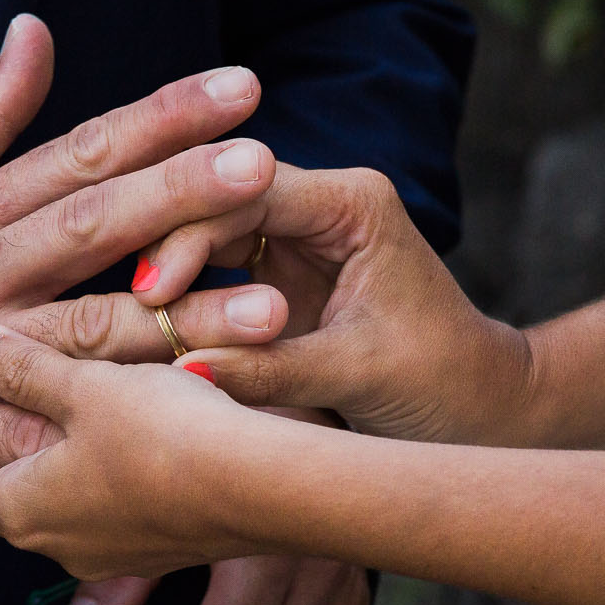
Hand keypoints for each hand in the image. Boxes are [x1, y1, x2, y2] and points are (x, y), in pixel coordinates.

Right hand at [0, 15, 279, 498]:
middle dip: (183, 193)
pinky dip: (110, 430)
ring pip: (88, 331)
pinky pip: (44, 431)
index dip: (163, 118)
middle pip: (94, 227)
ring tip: (272, 308)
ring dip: (182, 321)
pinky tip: (185, 426)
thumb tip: (37, 31)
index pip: (82, 149)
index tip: (241, 89)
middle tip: (264, 165)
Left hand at [0, 325, 286, 578]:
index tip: (1, 411)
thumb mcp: (82, 384)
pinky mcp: (164, 555)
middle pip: (21, 502)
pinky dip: (130, 484)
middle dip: (31, 456)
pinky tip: (160, 441)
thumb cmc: (164, 435)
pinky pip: (128, 518)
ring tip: (115, 413)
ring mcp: (114, 559)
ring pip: (77, 510)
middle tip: (58, 402)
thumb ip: (21, 368)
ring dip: (85, 469)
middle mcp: (59, 549)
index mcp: (20, 511)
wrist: (258, 485)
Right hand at [128, 165, 537, 446]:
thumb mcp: (355, 376)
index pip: (247, 192)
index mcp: (350, 202)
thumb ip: (271, 370)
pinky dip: (178, 300)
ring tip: (122, 324)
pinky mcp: (274, 278)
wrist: (481, 412)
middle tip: (123, 306)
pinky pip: (209, 274)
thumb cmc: (441, 387)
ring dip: (165, 275)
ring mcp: (293, 239)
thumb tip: (181, 377)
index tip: (149, 292)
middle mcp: (319, 206)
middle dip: (165, 248)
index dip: (189, 234)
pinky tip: (139, 330)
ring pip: (203, 235)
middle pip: (215, 202)